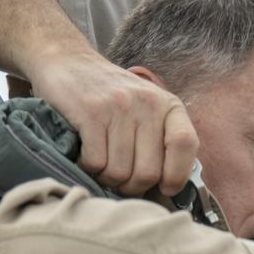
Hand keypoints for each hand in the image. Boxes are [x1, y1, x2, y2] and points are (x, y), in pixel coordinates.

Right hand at [30, 49, 198, 195]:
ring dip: (107, 179)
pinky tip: (85, 156)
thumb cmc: (111, 96)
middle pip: (148, 172)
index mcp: (168, 105)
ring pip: (120, 172)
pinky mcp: (90, 112)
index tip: (164, 189)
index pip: (185, 145)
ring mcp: (119, 107)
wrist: (68, 61)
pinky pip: (95, 163)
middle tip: (120, 179)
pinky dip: (88, 169)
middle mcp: (147, 104)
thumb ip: (161, 141)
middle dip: (132, 187)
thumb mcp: (147, 109)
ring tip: (102, 166)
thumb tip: (167, 192)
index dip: (176, 176)